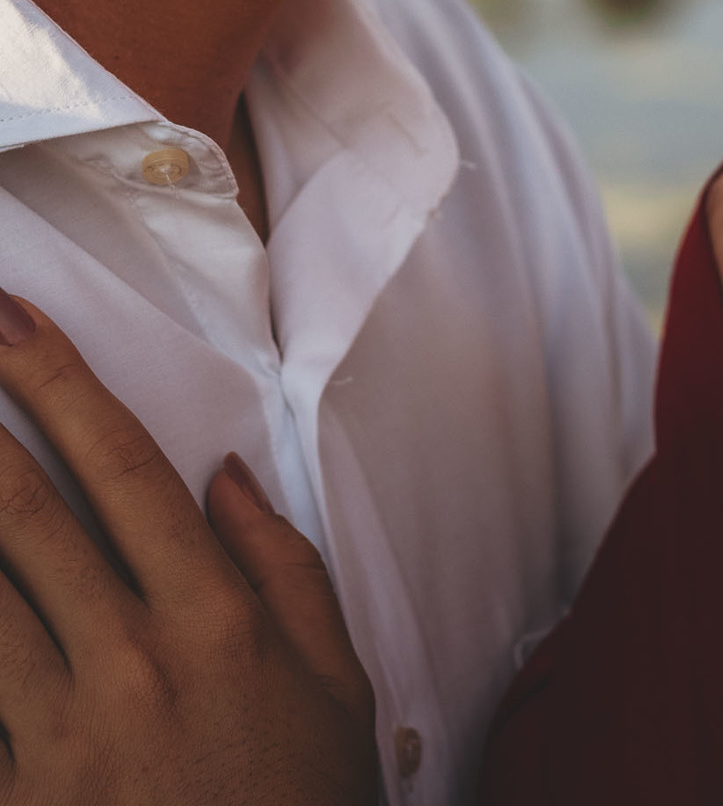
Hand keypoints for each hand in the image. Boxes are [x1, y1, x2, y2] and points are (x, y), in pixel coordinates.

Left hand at [0, 288, 377, 804]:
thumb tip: (224, 474)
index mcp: (216, 617)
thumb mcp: (334, 683)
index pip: (122, 468)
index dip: (60, 383)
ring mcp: (64, 738)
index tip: (12, 320)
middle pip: (25, 516)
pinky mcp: (20, 798)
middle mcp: (133, 660)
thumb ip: (283, 567)